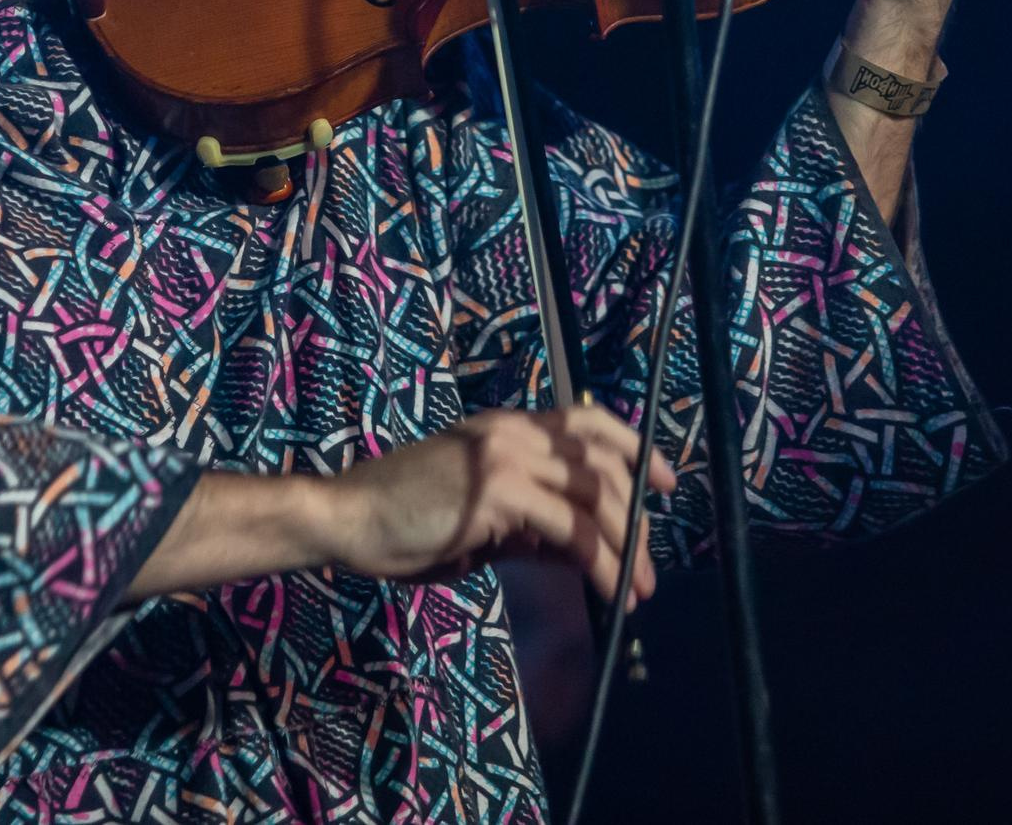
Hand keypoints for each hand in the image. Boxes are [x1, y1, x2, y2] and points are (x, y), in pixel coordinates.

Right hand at [320, 405, 676, 607]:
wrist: (346, 517)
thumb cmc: (400, 522)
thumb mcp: (479, 520)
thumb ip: (529, 527)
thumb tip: (580, 549)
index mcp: (507, 428)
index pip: (588, 421)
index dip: (635, 446)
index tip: (665, 481)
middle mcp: (513, 432)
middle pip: (603, 463)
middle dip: (638, 517)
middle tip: (649, 565)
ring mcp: (506, 456)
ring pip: (596, 494)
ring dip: (628, 545)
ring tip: (639, 589)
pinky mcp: (497, 491)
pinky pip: (571, 528)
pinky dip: (602, 562)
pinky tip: (611, 590)